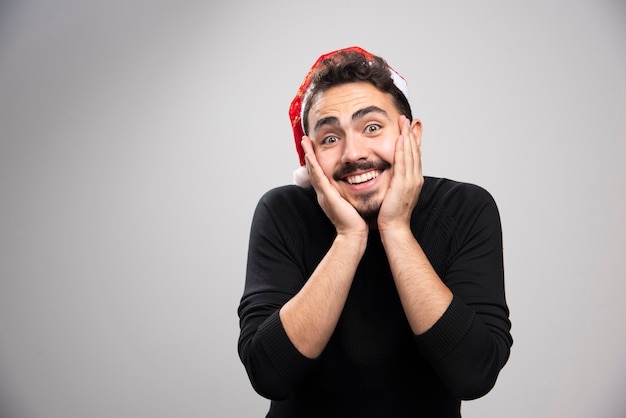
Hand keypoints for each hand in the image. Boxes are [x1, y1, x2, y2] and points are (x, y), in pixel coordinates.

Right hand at [301, 136, 367, 236]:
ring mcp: (323, 194)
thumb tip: (359, 181)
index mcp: (328, 193)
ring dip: (308, 155)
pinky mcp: (327, 196)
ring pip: (314, 171)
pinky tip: (311, 157)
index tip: (313, 147)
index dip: (315, 159)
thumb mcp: (350, 201)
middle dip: (308, 153)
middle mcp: (323, 192)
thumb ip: (350, 192)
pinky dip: (314, 167)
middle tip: (305, 139)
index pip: (320, 172)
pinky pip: (319, 178)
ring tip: (305, 142)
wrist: (353, 234)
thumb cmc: (356, 220)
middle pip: (313, 169)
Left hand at [377, 116, 423, 231]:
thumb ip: (394, 181)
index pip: (414, 155)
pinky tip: (401, 138)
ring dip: (408, 136)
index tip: (408, 127)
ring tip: (404, 123)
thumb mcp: (394, 192)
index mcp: (414, 180)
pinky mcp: (404, 183)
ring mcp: (412, 180)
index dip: (412, 140)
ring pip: (411, 154)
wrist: (394, 228)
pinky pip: (404, 162)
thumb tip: (389, 173)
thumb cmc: (391, 214)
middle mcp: (416, 178)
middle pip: (415, 151)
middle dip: (411, 133)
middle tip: (407, 119)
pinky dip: (404, 149)